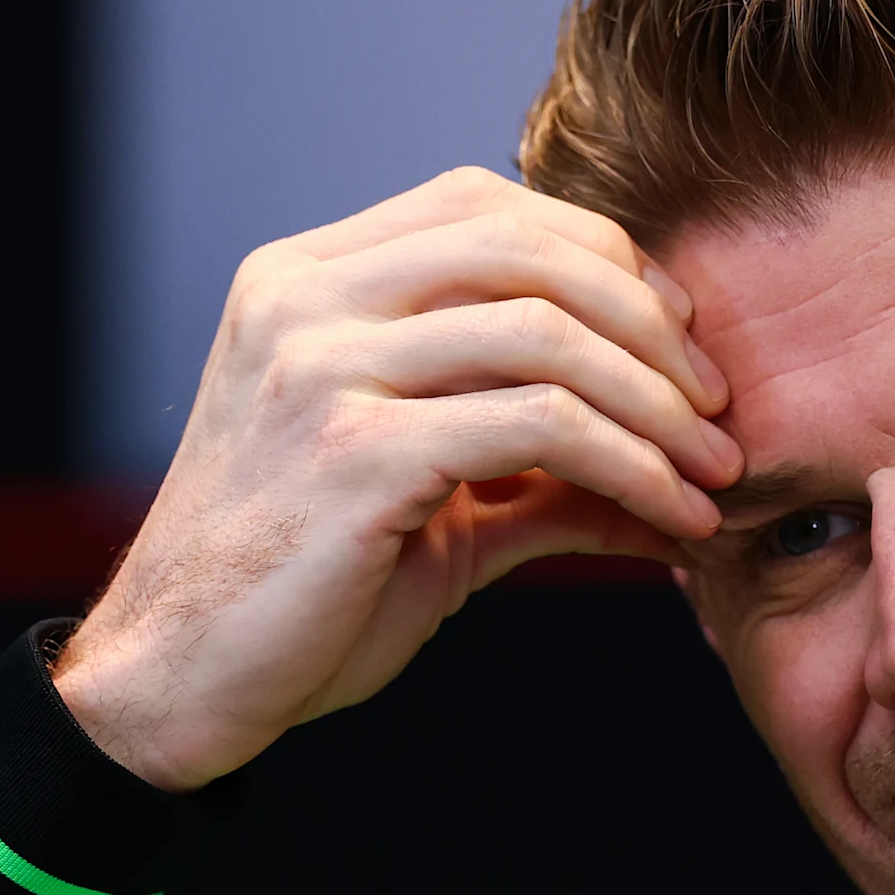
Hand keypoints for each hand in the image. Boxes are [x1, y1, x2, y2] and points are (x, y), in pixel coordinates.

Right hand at [54, 167, 737, 789]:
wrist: (175, 686)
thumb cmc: (296, 595)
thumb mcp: (426, 504)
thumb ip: (533, 466)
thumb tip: (676, 473)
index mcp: (305, 280)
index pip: (486, 207)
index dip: (605, 260)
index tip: (680, 345)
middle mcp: (305, 299)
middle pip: (530, 248)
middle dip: (652, 324)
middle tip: (720, 408)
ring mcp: (322, 366)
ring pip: (548, 334)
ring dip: (660, 406)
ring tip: (716, 473)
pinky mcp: (353, 449)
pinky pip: (540, 428)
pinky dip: (632, 468)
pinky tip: (672, 518)